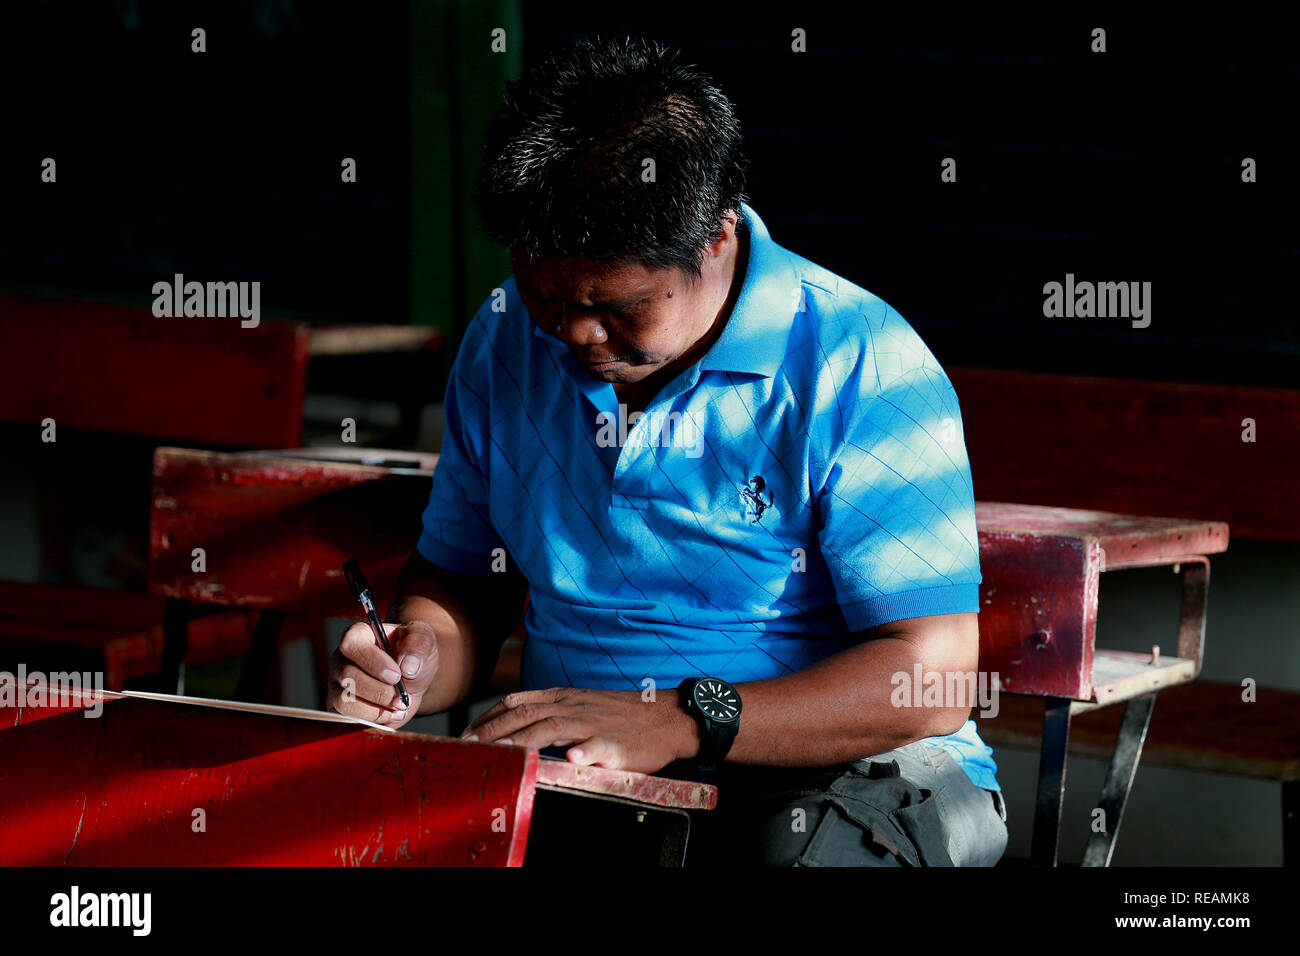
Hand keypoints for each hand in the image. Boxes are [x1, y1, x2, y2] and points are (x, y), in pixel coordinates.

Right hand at [326, 619, 437, 728]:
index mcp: (359, 634)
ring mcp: (338, 682)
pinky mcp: (339, 704)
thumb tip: (408, 666)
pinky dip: (373, 718)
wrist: (413, 678)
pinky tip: (392, 714)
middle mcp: (342, 657)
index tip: (397, 676)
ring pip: (344, 700)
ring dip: (376, 708)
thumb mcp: (424, 639)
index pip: (352, 645)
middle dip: (379, 691)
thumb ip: (419, 644)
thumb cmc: (413, 654)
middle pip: (348, 676)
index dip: (373, 662)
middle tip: (402, 698)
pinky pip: (347, 716)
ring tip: (400, 706)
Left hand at [461, 687, 700, 773]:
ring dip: (522, 740)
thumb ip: (551, 711)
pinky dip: (582, 751)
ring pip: (551, 727)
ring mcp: (592, 723)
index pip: (516, 701)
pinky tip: (570, 759)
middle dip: (493, 731)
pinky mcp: (614, 742)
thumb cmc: (621, 715)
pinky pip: (596, 745)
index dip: (489, 716)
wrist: (664, 717)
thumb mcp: (581, 704)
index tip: (467, 732)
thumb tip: (517, 721)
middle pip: (524, 714)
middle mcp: (572, 707)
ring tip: (500, 753)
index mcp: (563, 697)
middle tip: (468, 748)